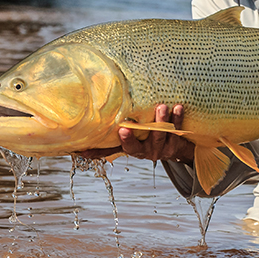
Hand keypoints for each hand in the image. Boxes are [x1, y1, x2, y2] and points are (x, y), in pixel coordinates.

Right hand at [77, 104, 194, 162]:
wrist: (171, 150)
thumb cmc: (142, 143)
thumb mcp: (124, 146)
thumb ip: (106, 148)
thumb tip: (80, 152)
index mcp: (136, 151)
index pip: (129, 148)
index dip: (127, 140)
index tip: (123, 129)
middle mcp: (150, 151)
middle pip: (152, 139)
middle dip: (154, 124)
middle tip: (157, 109)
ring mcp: (165, 147)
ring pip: (166, 134)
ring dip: (166, 120)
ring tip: (164, 106)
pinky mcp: (177, 142)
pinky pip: (178, 130)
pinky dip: (178, 119)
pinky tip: (178, 107)